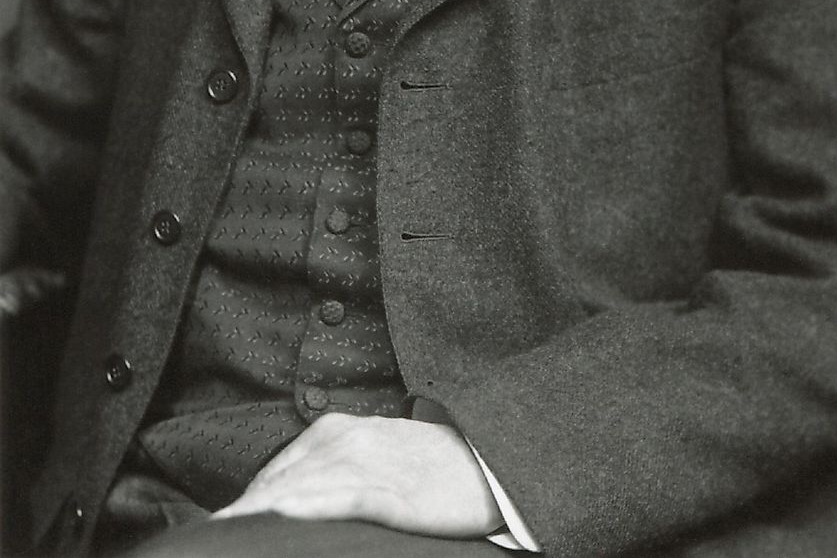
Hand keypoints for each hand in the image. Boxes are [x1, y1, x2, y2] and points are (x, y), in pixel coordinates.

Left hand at [212, 412, 502, 537]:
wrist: (487, 457)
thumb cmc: (426, 467)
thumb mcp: (369, 459)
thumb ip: (327, 475)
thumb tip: (283, 508)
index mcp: (332, 432)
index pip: (271, 478)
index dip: (241, 510)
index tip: (212, 535)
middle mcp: (340, 442)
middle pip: (276, 487)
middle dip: (241, 517)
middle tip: (211, 542)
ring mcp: (364, 465)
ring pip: (298, 494)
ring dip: (259, 516)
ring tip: (229, 539)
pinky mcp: (389, 493)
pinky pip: (339, 502)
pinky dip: (306, 510)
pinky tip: (281, 518)